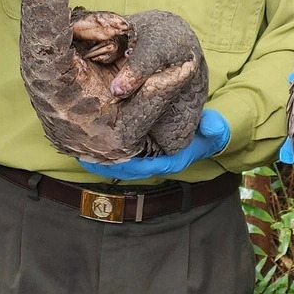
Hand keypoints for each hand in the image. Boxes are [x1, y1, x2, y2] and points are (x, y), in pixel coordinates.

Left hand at [82, 109, 230, 180]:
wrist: (213, 133)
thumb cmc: (212, 131)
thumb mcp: (217, 128)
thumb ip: (215, 127)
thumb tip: (211, 126)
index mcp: (169, 161)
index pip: (142, 166)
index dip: (121, 163)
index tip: (103, 157)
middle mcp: (156, 162)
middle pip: (124, 167)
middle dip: (103, 162)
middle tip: (80, 153)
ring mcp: (148, 157)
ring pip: (119, 161)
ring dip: (100, 156)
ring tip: (77, 146)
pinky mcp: (142, 149)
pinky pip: (120, 152)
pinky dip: (105, 148)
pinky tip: (88, 139)